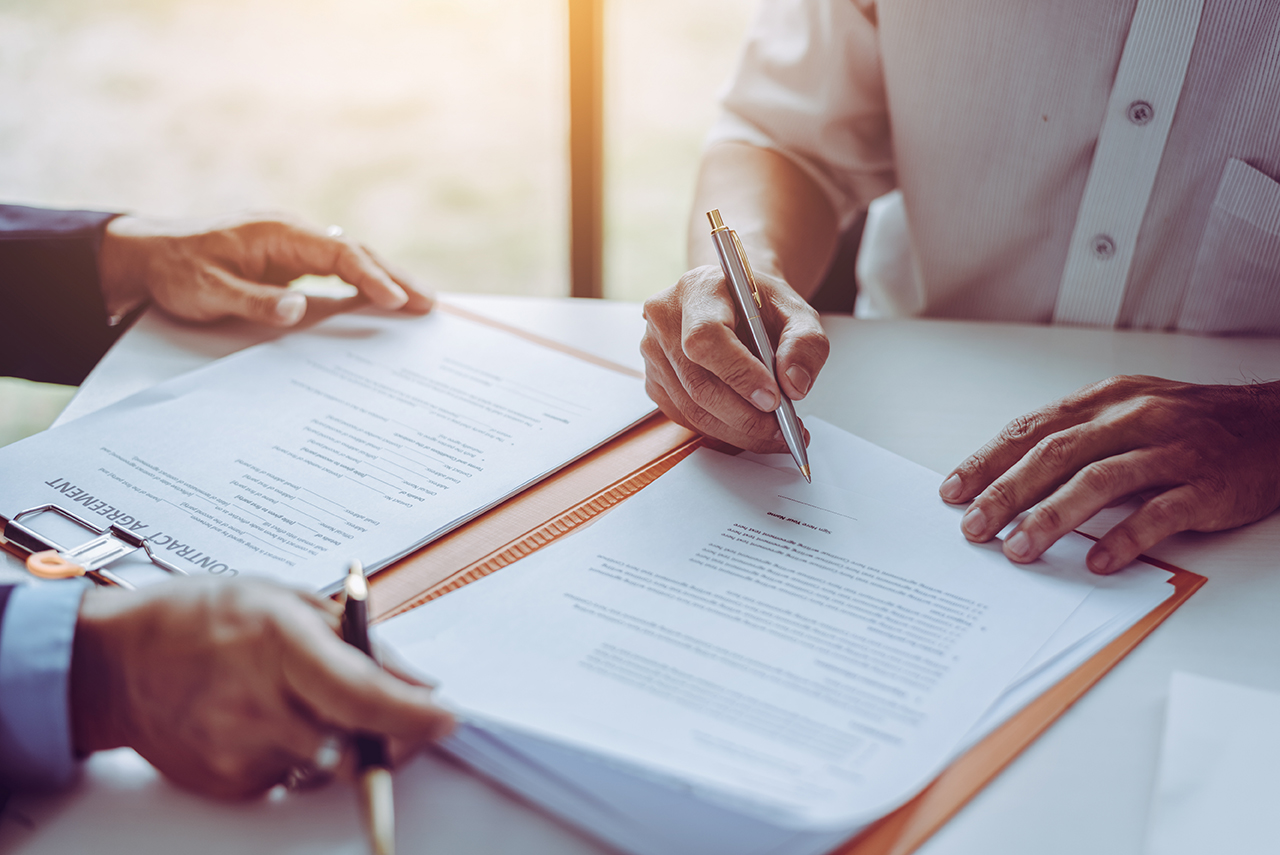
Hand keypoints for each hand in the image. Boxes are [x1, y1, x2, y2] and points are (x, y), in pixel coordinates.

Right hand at [70, 577, 452, 798]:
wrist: (112, 664)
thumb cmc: (202, 617)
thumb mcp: (285, 599)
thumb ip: (358, 641)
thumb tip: (417, 683)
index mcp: (277, 643)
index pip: (362, 694)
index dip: (412, 714)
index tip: (446, 718)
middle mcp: (257, 703)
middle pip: (353, 742)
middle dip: (390, 735)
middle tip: (399, 716)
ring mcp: (238, 750)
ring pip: (326, 762)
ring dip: (339, 739)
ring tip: (300, 699)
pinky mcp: (227, 784)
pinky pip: (291, 776)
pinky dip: (297, 752)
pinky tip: (262, 719)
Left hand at [98, 213, 432, 326]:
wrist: (148, 254)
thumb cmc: (177, 271)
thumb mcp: (208, 291)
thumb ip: (255, 301)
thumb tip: (299, 309)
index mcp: (277, 233)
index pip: (339, 253)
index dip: (371, 277)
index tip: (396, 301)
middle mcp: (291, 232)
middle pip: (356, 251)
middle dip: (395, 276)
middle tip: (430, 303)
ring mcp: (292, 244)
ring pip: (351, 257)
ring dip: (385, 278)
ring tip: (420, 302)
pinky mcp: (289, 258)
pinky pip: (337, 267)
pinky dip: (364, 281)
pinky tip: (382, 299)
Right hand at [640, 264, 827, 452]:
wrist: (737, 303)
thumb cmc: (760, 305)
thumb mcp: (797, 310)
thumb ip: (805, 342)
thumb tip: (794, 385)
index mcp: (698, 289)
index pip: (707, 337)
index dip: (739, 373)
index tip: (773, 398)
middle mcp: (665, 319)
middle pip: (698, 382)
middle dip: (745, 416)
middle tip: (782, 429)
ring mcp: (654, 353)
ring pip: (692, 408)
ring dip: (738, 431)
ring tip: (774, 434)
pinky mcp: (655, 381)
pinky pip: (687, 418)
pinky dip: (723, 432)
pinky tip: (750, 430)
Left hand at [939, 375, 1279, 573]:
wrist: (1278, 424)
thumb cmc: (1193, 424)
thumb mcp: (1129, 412)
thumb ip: (1077, 437)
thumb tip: (1013, 475)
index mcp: (1106, 401)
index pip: (1032, 429)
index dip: (989, 460)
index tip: (953, 491)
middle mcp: (1134, 419)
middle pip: (1056, 454)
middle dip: (1007, 492)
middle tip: (974, 527)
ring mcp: (1172, 450)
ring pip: (1100, 480)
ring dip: (1052, 517)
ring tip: (1019, 548)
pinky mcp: (1207, 484)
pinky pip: (1160, 511)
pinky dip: (1125, 536)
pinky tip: (1097, 560)